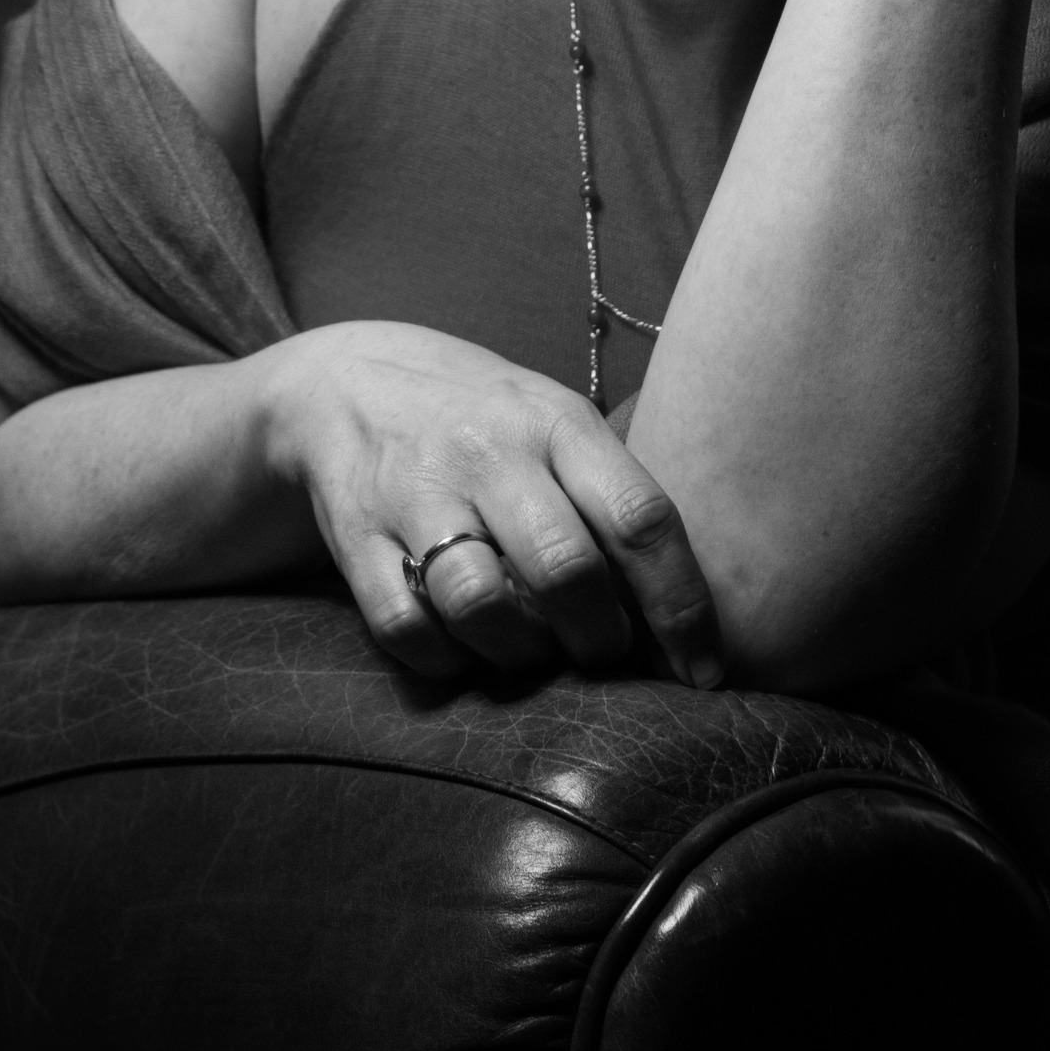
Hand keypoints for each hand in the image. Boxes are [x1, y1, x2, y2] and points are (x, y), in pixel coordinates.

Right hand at [268, 319, 721, 686]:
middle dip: (599, 639)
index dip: (682, 605)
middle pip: (565, 570)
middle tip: (603, 655)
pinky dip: (444, 658)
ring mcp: (416, 493)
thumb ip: (613, 494)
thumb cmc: (483, 420)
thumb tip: (694, 608)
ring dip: (520, 653)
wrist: (345, 381)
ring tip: (532, 651)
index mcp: (554, 422)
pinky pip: (407, 627)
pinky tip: (461, 647)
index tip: (704, 668)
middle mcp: (488, 452)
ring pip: (482, 606)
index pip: (639, 517)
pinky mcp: (357, 536)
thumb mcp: (554, 421)